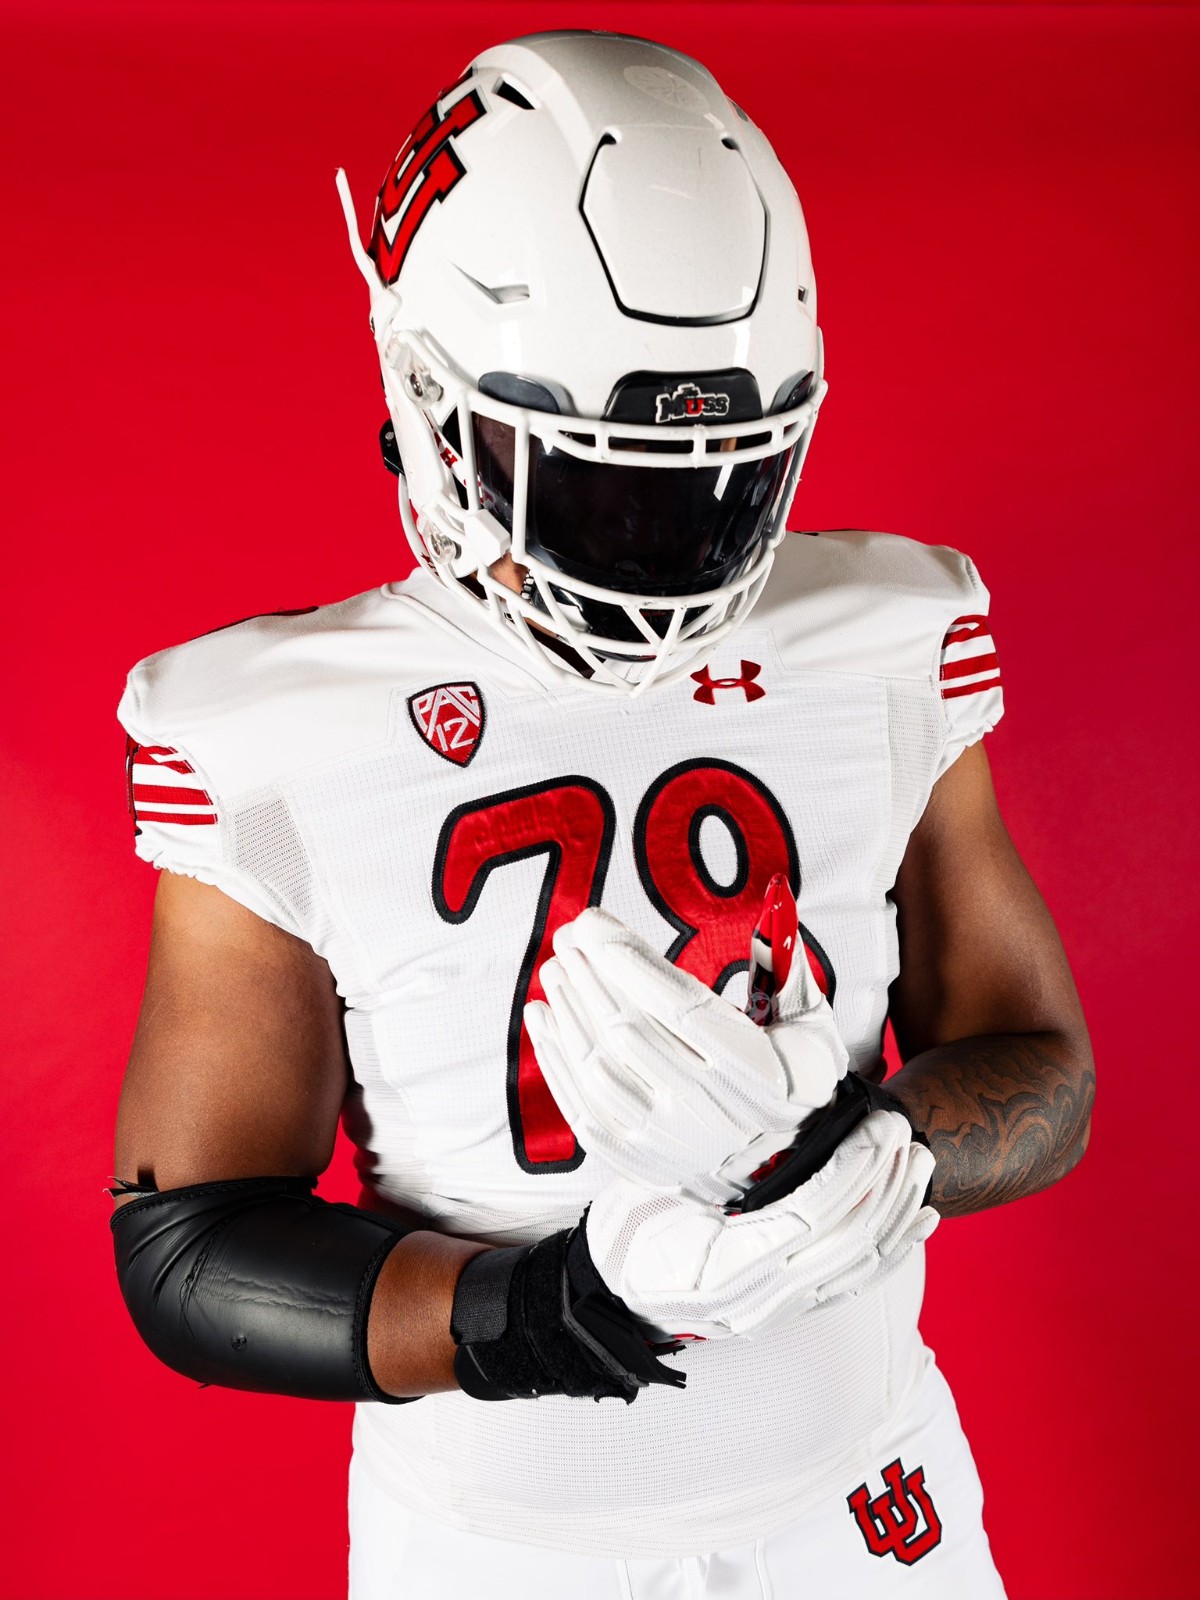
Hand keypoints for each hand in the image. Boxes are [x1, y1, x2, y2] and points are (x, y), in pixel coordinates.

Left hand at [524, 907, 850, 1204]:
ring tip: (555, 968)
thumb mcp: (810, 1025)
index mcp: (758, 1074)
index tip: (593, 923)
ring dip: (570, 1012)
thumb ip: (787, 964)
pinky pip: (584, 1108)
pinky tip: (543, 1015)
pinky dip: (556, 1060)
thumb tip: (775, 893)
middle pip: (631, 1033)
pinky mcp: (638, 1159)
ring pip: (601, 1071)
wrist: (788, 1167)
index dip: (629, 962)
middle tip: (567, 936)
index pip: (681, 1007)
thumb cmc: (795, 1078)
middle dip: (591, 976)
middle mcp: (711, 1113)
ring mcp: (670, 1142)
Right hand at [584, 1110, 937, 1340]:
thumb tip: (767, 1096)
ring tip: (917, 1158)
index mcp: (724, 1268)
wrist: (614, 1294)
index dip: (852, 1171)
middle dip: (884, 1181)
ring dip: (897, 1208)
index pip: (810, 1217)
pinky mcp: (793, 1308)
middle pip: (846, 1240)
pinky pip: (856, 1282)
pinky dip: (896, 1247)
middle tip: (900, 1127)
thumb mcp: (654, 1189)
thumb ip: (714, 1158)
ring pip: (860, 1264)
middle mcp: (760, 1300)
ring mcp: (780, 1310)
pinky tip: (921, 1215)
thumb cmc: (628, 1231)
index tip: (875, 1125)